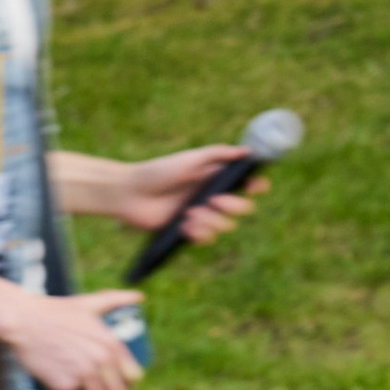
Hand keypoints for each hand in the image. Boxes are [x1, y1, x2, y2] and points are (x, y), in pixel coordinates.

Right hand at [4, 289, 139, 389]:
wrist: (24, 321)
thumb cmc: (54, 311)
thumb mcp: (89, 303)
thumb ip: (116, 300)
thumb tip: (139, 297)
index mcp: (110, 343)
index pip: (132, 376)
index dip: (126, 384)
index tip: (114, 386)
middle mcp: (101, 361)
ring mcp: (82, 375)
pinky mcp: (63, 386)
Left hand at [112, 145, 257, 247]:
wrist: (131, 193)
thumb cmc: (158, 171)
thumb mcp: (190, 159)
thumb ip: (218, 154)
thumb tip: (247, 151)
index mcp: (213, 178)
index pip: (243, 184)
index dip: (255, 186)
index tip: (258, 187)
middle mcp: (210, 197)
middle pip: (239, 208)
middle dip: (232, 206)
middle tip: (213, 200)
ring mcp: (199, 216)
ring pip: (223, 226)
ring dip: (210, 221)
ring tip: (189, 214)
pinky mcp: (185, 232)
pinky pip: (204, 238)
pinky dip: (198, 233)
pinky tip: (184, 225)